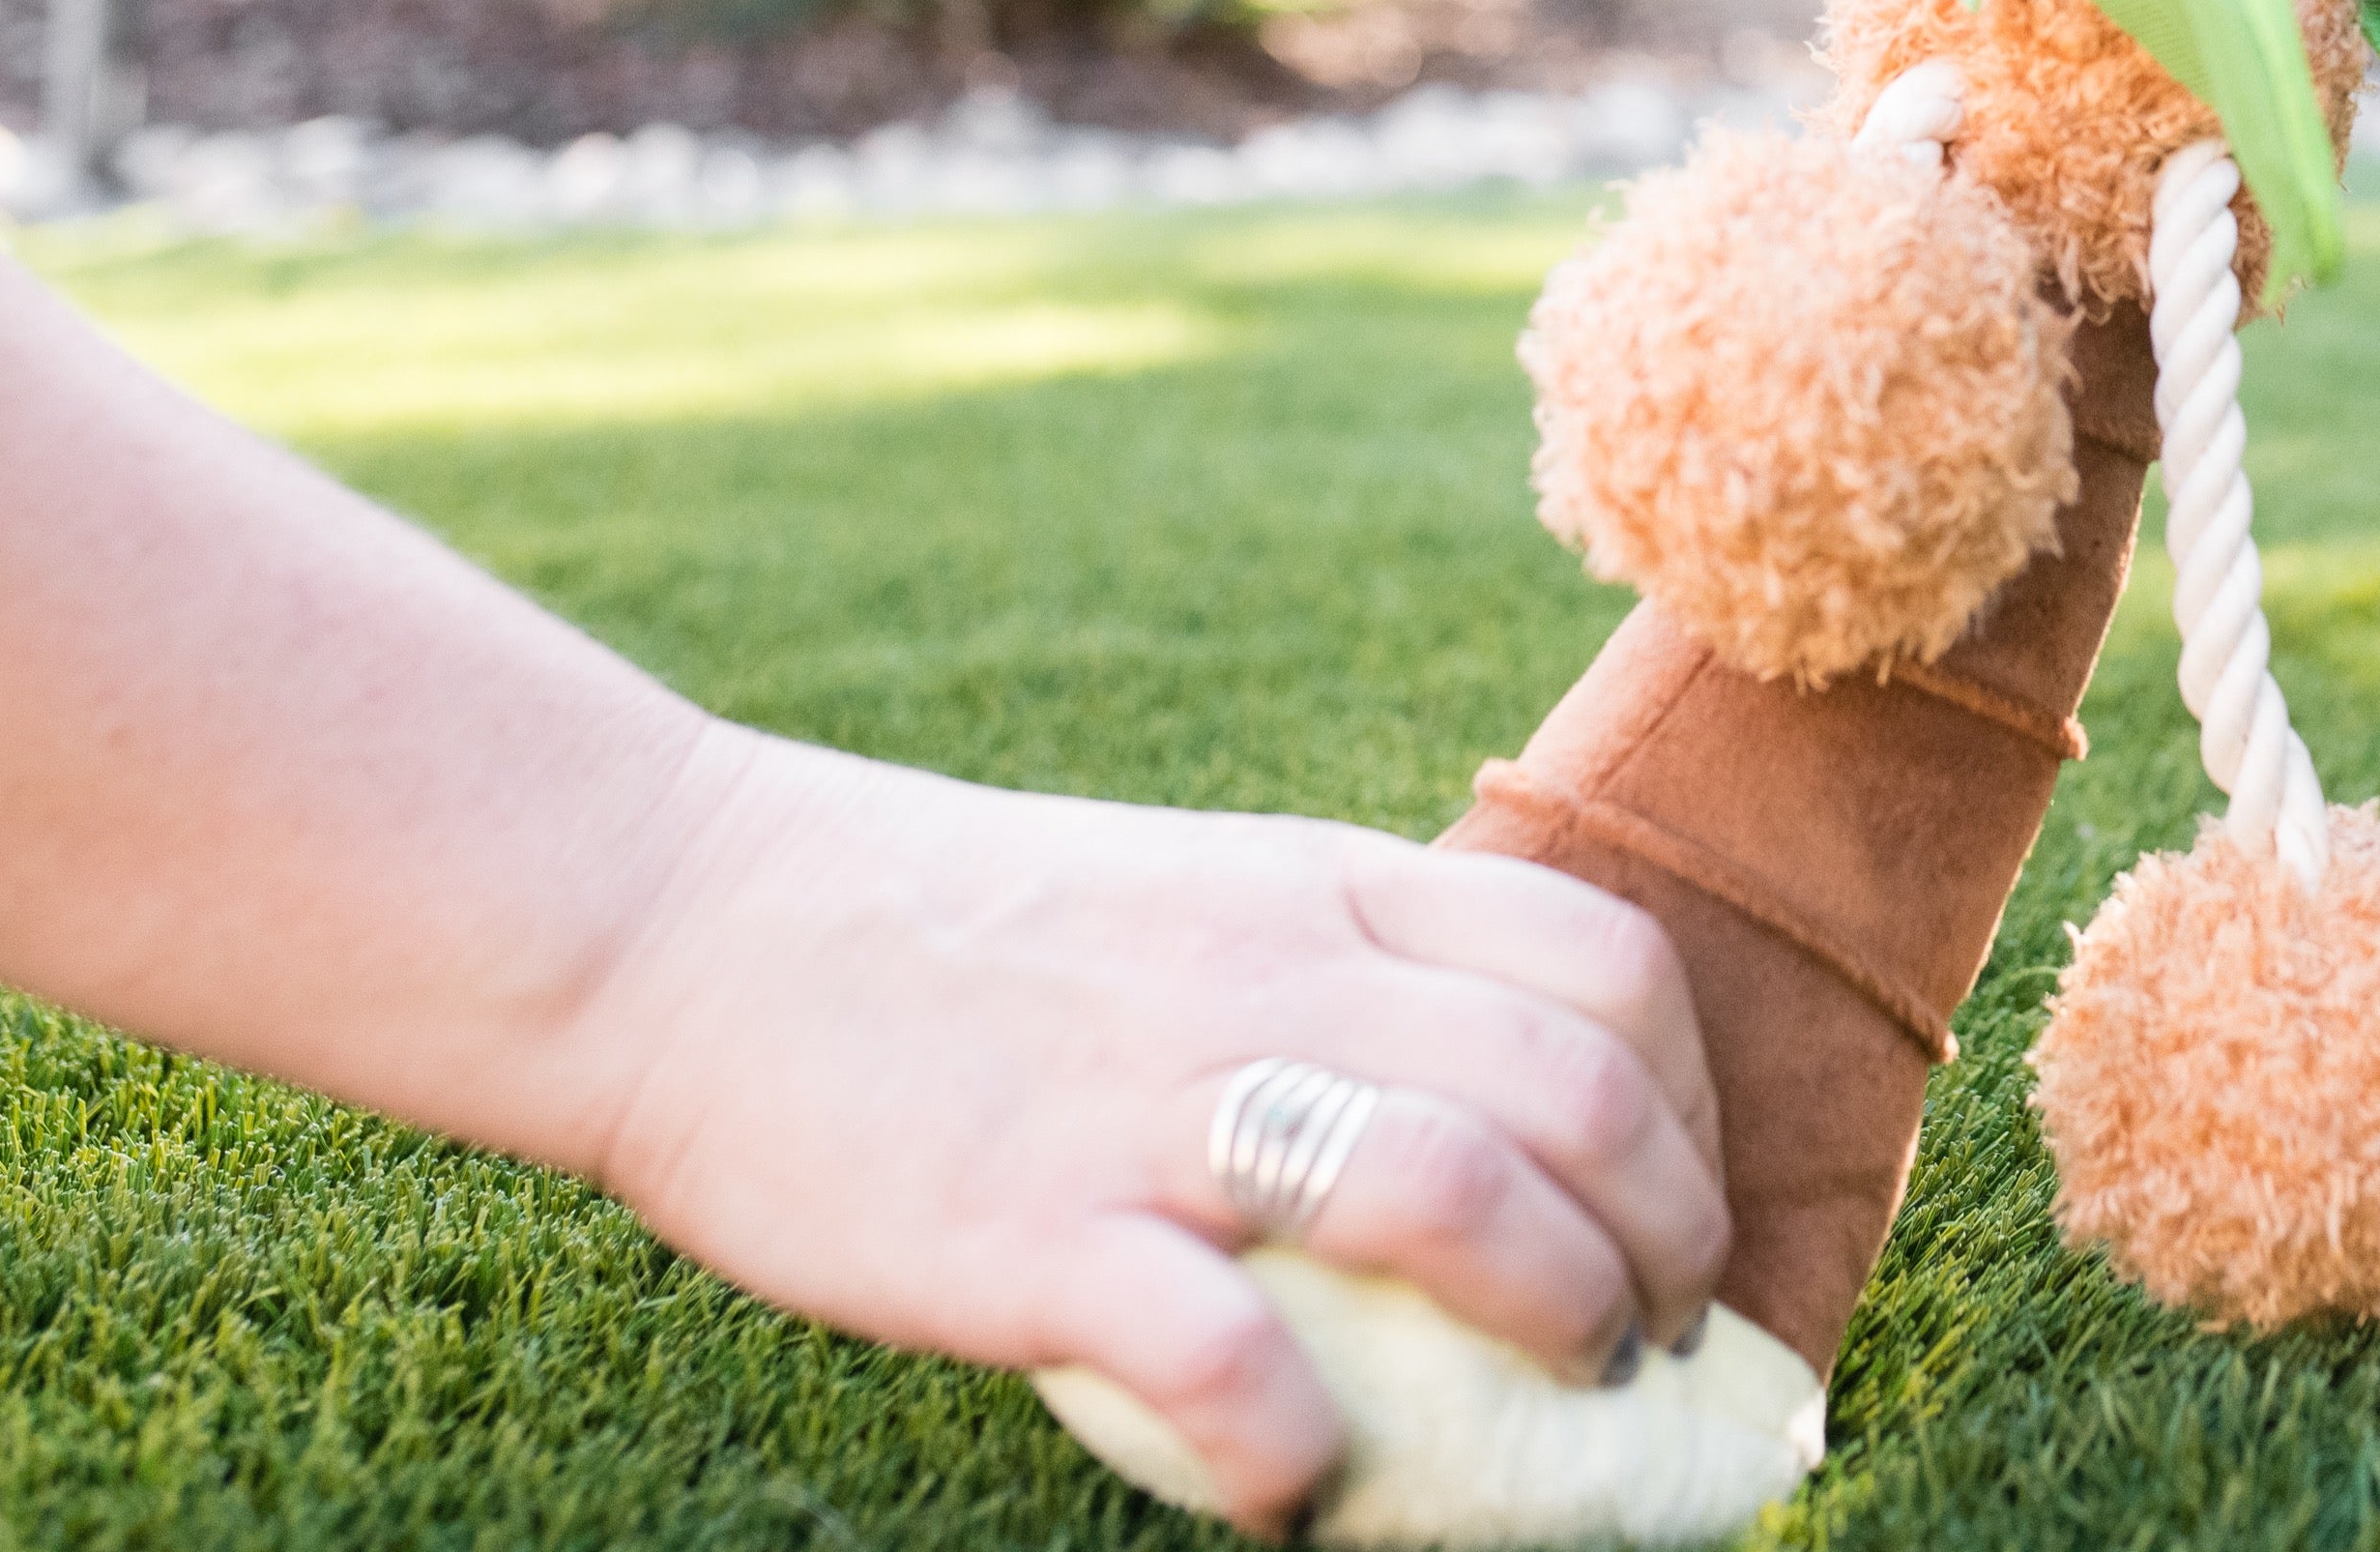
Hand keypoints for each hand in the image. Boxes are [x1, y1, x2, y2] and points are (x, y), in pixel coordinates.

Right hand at [570, 729, 1727, 1535]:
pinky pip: (1235, 1361)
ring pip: (1464, 1197)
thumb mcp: (1200, 895)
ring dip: (1559, 1318)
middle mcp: (1279, 979)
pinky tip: (1304, 1492)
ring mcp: (1163, 1105)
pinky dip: (1306, 1455)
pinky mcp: (1041, 1233)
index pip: (1606, 964)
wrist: (690, 921)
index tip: (1675, 1203)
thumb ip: (1338, 970)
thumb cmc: (952, 935)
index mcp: (1323, 889)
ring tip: (1565, 1397)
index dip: (1689, 1102)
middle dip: (1668, 1237)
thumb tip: (1486, 1100)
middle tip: (1650, 1336)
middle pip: (1580, 1091)